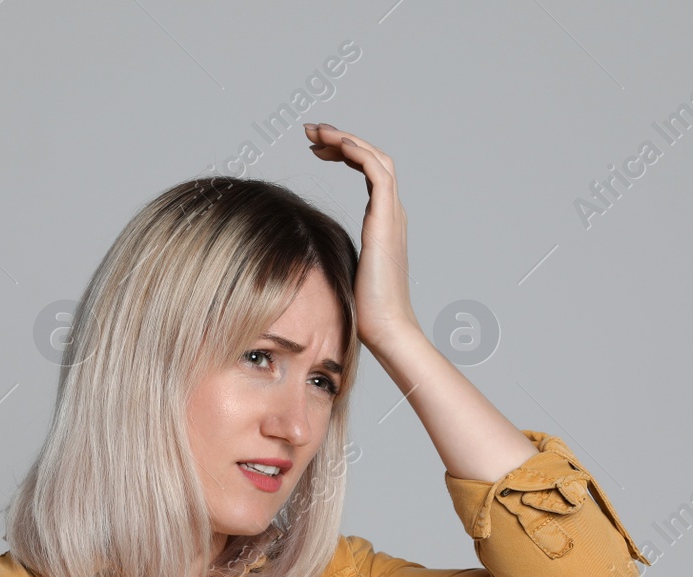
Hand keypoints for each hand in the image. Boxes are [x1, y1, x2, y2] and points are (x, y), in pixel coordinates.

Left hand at [304, 123, 422, 357]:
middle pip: (371, 158)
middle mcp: (391, 214)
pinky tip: (337, 145)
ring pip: (376, 158)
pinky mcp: (386, 222)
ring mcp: (392, 216)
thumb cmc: (362, 310)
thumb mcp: (339, 268)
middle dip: (341, 139)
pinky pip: (378, 173)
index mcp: (382, 222)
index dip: (342, 153)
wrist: (385, 329)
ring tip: (316, 133)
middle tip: (310, 132)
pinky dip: (359, 153)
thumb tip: (301, 248)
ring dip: (346, 140)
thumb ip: (329, 250)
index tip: (314, 148)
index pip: (367, 171)